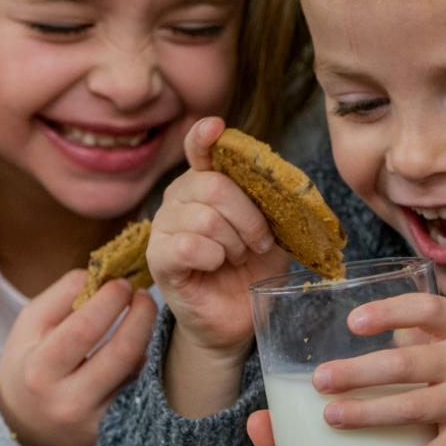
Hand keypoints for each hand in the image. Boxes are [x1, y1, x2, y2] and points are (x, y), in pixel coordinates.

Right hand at [0, 271, 157, 445]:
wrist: (27, 423)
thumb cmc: (31, 361)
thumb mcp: (31, 324)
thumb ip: (63, 293)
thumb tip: (101, 274)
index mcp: (40, 369)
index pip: (84, 328)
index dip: (110, 300)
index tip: (121, 283)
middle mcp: (68, 401)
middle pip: (121, 352)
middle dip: (141, 315)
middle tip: (144, 296)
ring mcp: (95, 421)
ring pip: (137, 371)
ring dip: (147, 336)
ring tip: (143, 314)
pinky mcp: (114, 429)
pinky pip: (141, 388)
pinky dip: (144, 362)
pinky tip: (138, 346)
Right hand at [147, 116, 289, 417]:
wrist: (238, 317)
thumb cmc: (253, 269)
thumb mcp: (274, 229)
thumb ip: (272, 201)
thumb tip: (287, 181)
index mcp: (206, 182)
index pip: (200, 149)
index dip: (205, 136)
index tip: (215, 128)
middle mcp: (179, 197)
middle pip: (213, 185)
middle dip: (248, 217)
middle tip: (259, 243)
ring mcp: (164, 227)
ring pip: (204, 218)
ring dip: (234, 243)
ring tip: (236, 258)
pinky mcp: (158, 259)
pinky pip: (189, 246)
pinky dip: (213, 258)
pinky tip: (216, 268)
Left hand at [313, 293, 445, 445]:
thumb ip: (437, 338)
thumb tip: (388, 332)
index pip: (427, 310)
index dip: (389, 312)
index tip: (353, 320)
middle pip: (406, 362)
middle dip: (358, 371)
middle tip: (320, 379)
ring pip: (411, 408)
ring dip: (367, 414)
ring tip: (331, 417)